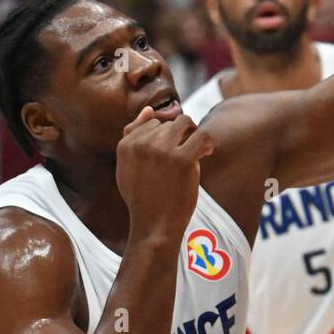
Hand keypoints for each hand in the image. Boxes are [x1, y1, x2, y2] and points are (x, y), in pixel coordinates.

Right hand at [116, 106, 214, 242]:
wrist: (154, 225)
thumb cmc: (143, 197)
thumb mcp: (127, 167)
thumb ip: (133, 136)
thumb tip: (148, 109)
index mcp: (126, 145)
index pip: (150, 122)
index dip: (165, 135)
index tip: (173, 149)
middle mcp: (142, 144)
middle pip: (168, 123)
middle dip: (180, 136)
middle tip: (189, 152)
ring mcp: (162, 150)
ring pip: (184, 122)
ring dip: (193, 133)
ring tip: (198, 149)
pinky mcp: (183, 159)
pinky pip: (202, 135)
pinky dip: (208, 141)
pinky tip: (207, 152)